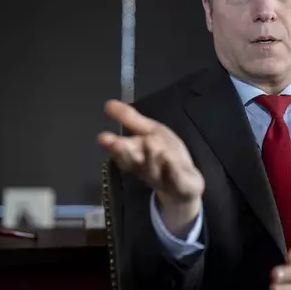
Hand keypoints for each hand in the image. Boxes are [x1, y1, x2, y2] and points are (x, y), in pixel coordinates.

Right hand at [97, 99, 204, 235]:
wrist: (187, 182)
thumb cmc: (166, 154)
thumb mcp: (152, 132)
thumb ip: (131, 120)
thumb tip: (108, 103)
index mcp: (137, 156)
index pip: (122, 152)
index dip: (114, 146)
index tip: (103, 137)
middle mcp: (146, 169)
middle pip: (134, 162)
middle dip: (125, 152)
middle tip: (118, 143)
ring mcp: (163, 179)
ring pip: (154, 170)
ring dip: (151, 157)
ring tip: (151, 143)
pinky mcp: (181, 186)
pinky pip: (176, 180)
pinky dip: (173, 171)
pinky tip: (171, 161)